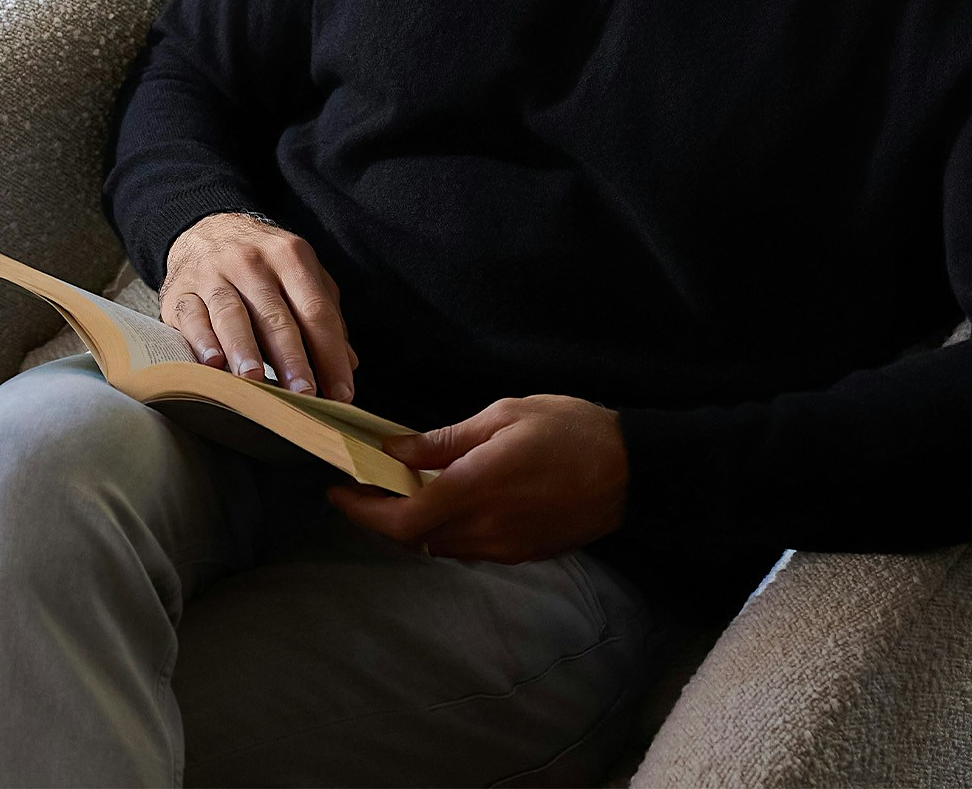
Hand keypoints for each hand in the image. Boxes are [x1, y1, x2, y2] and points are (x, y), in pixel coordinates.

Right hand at [161, 213, 356, 400]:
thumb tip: (349, 363)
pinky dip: (202, 340)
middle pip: (275, 315)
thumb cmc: (262, 264)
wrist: (204, 229)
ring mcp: (212, 274)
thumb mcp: (299, 275)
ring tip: (256, 380)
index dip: (330, 354)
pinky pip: (192, 316)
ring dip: (244, 349)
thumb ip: (325, 315)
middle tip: (304, 393)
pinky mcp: (180, 290)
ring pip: (231, 313)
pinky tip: (213, 363)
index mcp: (290, 257)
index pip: (315, 310)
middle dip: (291, 357)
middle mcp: (251, 262)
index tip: (340, 393)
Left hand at [328, 396, 626, 561]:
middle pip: (413, 539)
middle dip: (381, 516)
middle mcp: (485, 528)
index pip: (401, 520)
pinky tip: (446, 498)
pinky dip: (445, 528)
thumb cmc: (569, 430)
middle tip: (363, 484)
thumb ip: (443, 440)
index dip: (362, 512)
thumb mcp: (502, 416)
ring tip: (402, 486)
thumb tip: (394, 450)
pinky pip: (468, 547)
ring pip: (439, 546)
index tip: (337, 490)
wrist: (634, 471)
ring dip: (413, 524)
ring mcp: (505, 548)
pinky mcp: (523, 554)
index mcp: (475, 489)